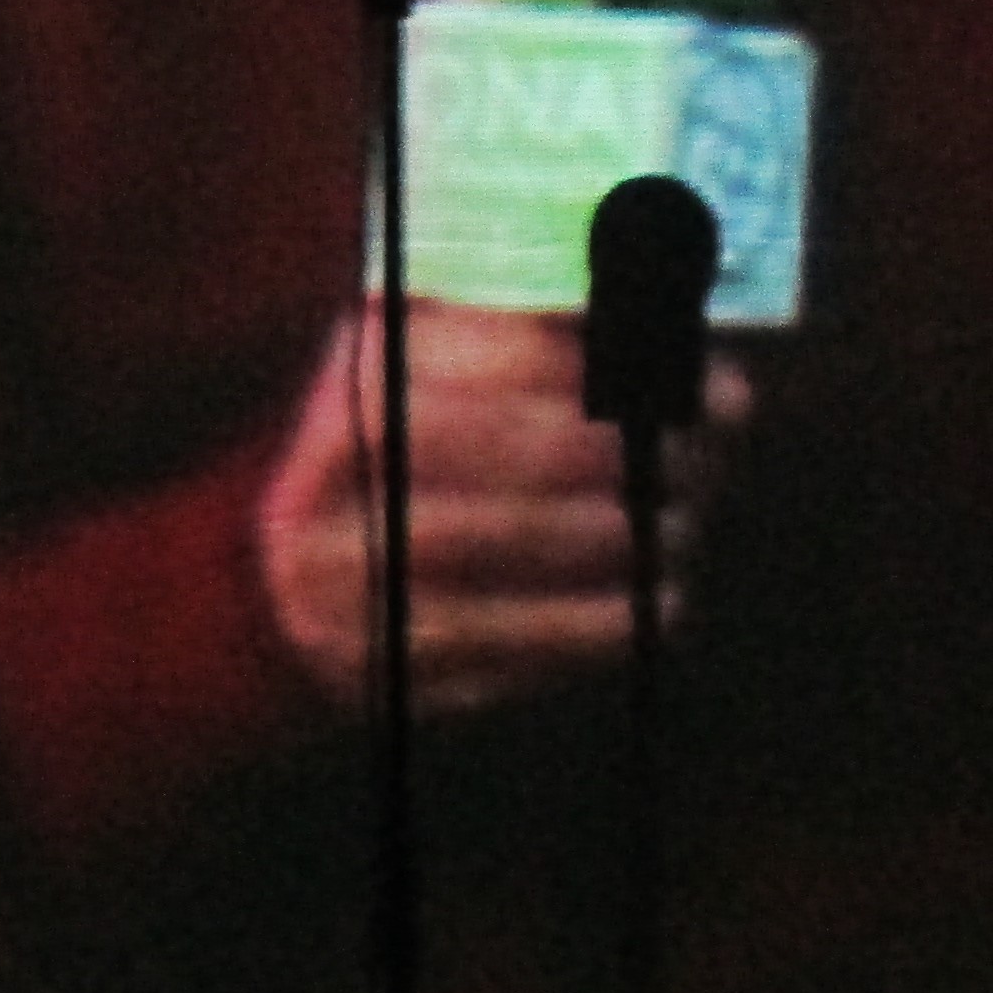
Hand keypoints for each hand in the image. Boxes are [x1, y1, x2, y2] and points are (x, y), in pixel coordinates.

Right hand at [252, 301, 747, 720]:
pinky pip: (496, 643)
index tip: (712, 387)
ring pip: (508, 547)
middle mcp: (337, 467)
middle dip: (632, 458)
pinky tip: (652, 610)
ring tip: (686, 531)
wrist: (280, 570)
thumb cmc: (399, 441)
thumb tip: (687, 338)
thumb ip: (538, 334)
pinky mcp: (370, 659)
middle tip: (708, 464)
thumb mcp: (438, 359)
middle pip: (514, 453)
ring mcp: (344, 570)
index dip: (625, 370)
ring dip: (621, 544)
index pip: (511, 358)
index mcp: (364, 370)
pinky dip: (587, 628)